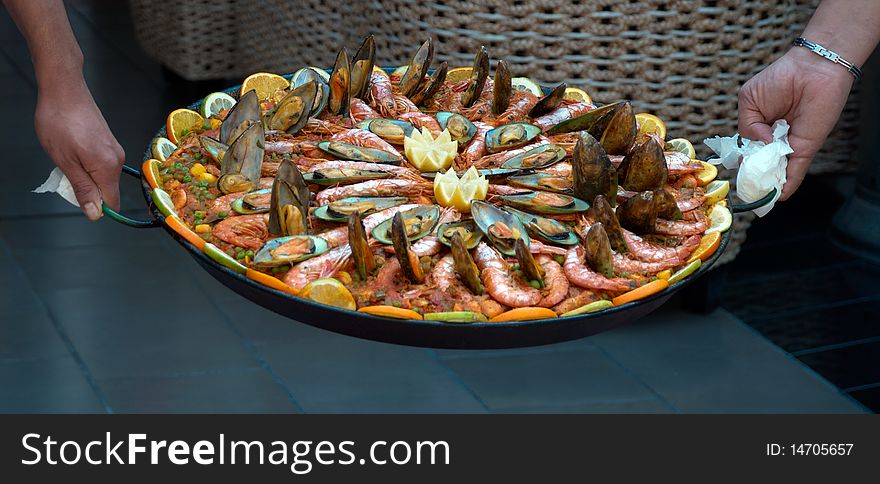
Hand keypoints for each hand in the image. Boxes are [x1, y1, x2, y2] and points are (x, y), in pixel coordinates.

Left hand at [34, 78, 124, 219]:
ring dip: (85, 175)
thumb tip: (95, 213)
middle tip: (65, 172)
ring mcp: (114, 149)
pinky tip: (72, 150)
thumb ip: (82, 189)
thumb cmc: (59, 123)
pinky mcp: (109, 142)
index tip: (75, 195)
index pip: (111, 201)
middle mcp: (117, 159)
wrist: (64, 90)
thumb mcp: (65, 161)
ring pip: (103, 176)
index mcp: (108, 168)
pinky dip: (87, 164)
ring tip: (66, 157)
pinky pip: (101, 164)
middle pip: (107, 189)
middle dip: (87, 189)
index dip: (95, 206)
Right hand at [738, 48, 853, 199]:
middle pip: (760, 163)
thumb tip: (759, 147)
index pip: (747, 151)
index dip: (742, 161)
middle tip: (748, 186)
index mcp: (759, 127)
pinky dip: (789, 184)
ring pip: (776, 170)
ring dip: (768, 183)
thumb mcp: (749, 101)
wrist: (813, 69)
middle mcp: (774, 139)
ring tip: (759, 195)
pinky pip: (796, 169)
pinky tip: (779, 196)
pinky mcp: (806, 147)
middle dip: (754, 176)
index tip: (739, 171)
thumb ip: (748, 127)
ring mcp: (789, 145)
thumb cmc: (780, 78)